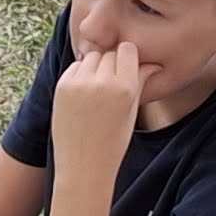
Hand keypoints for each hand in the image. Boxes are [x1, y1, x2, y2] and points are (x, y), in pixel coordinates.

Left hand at [48, 39, 146, 184]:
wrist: (83, 166)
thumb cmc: (113, 143)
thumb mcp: (132, 112)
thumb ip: (140, 82)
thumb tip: (153, 63)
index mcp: (124, 88)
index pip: (127, 49)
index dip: (128, 58)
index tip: (127, 69)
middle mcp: (102, 82)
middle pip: (109, 53)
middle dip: (112, 65)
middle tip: (111, 87)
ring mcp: (79, 83)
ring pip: (91, 57)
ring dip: (95, 67)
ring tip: (97, 91)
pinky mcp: (62, 86)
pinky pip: (75, 67)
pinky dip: (80, 75)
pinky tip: (83, 95)